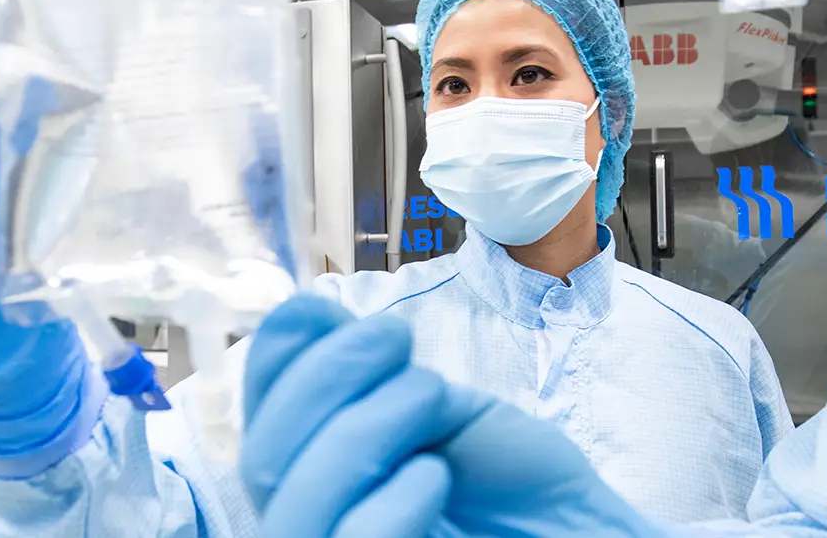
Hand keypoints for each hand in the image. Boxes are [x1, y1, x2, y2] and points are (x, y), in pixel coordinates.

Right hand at [239, 295, 662, 537]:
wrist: (573, 533)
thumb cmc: (513, 482)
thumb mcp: (436, 410)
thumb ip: (369, 378)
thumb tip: (305, 315)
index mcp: (313, 478)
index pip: (253, 422)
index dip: (273, 360)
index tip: (328, 311)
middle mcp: (312, 524)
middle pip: (262, 463)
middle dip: (325, 378)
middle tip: (394, 338)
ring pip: (292, 509)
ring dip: (360, 429)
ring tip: (430, 396)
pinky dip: (389, 503)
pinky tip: (434, 473)